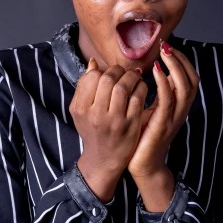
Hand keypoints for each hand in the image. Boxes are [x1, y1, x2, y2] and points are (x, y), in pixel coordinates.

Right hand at [70, 58, 148, 201]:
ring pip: (124, 87)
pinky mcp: (131, 126)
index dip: (103, 70)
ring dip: (132, 77)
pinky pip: (138, 98)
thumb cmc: (92, 131)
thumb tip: (93, 62)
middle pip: (108, 79)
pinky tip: (142, 87)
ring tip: (134, 77)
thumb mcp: (80, 111)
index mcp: (82, 109)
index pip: (92, 77)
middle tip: (124, 72)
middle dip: (118, 70)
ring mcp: (115, 121)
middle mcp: (97, 115)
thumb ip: (84, 87)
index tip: (110, 73)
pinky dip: (142, 88)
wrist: (104, 159)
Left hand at [128, 39, 199, 178]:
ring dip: (175, 67)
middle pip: (192, 80)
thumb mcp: (150, 111)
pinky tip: (154, 71)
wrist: (143, 166)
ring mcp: (174, 118)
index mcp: (178, 107)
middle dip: (181, 60)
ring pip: (184, 87)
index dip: (182, 61)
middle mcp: (180, 111)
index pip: (190, 78)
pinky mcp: (163, 124)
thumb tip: (148, 73)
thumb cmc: (142, 138)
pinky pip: (168, 99)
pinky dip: (163, 82)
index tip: (168, 47)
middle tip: (166, 45)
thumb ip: (153, 94)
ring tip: (164, 53)